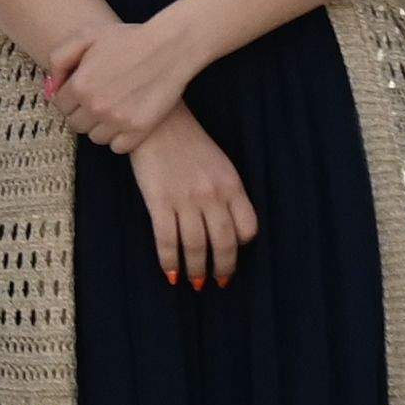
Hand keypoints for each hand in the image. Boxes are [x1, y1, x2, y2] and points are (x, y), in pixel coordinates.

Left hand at [41, 11, 205, 152]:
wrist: (169, 47)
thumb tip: (51, 88)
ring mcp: (118, 120)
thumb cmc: (128, 38)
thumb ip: (60, 59)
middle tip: (99, 99)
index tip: (83, 90)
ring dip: (100, 126)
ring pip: (95, 138)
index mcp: (80, 85)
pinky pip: (118, 147)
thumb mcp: (87, 35)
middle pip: (76, 124)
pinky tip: (126, 120)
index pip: (60, 104)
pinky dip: (120, 138)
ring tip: (113, 109)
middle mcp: (96, 106)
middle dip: (83, 113)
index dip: (70, 96)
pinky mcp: (139, 130)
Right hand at [128, 120, 255, 285]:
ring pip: (195, 246)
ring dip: (196, 270)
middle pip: (224, 243)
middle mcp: (212, 195)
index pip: (247, 228)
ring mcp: (185, 199)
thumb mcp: (219, 163)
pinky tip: (170, 273)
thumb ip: (226, 191)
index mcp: (231, 184)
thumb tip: (225, 225)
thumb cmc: (188, 142)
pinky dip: (169, 261)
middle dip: (222, 268)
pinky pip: (167, 240)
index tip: (231, 251)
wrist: (157, 122)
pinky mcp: (159, 202)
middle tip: (218, 282)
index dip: (241, 245)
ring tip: (195, 282)